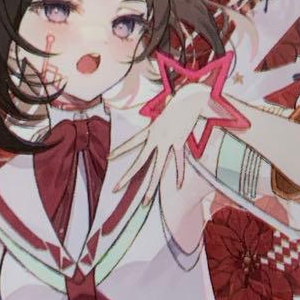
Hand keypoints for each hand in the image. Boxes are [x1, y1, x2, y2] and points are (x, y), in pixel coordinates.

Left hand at [110, 81, 221, 198]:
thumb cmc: (179, 103)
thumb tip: (163, 115)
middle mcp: (155, 138)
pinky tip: (177, 185)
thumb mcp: (164, 112)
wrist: (190, 99)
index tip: (109, 157)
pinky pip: (179, 162)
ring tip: (145, 201)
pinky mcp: (180, 143)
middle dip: (127, 176)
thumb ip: (160, 119)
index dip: (120, 150)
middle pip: (139, 162)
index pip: (131, 142)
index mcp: (150, 130)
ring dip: (151, 186)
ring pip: (157, 168)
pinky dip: (180, 174)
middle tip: (115, 189)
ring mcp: (167, 142)